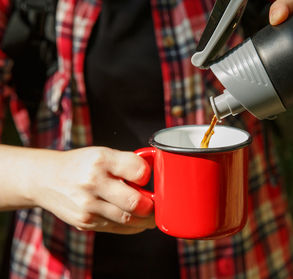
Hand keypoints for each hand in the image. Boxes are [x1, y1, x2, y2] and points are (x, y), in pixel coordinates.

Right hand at [32, 146, 154, 233]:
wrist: (47, 179)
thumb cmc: (81, 165)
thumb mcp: (103, 154)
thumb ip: (127, 163)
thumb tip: (153, 174)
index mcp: (101, 161)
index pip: (138, 171)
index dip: (147, 175)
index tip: (146, 178)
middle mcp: (93, 183)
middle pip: (135, 202)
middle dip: (151, 206)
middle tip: (156, 203)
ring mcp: (88, 206)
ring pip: (128, 219)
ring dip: (145, 219)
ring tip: (150, 214)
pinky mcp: (85, 223)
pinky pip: (117, 228)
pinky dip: (132, 226)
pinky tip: (136, 220)